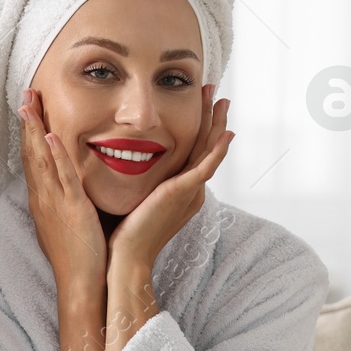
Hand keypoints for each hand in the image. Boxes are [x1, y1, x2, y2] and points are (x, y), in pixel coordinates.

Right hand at [19, 89, 106, 305]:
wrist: (80, 284)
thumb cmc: (77, 257)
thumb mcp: (65, 224)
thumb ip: (64, 203)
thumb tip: (66, 189)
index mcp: (42, 201)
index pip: (32, 160)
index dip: (28, 133)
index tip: (28, 109)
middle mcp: (43, 198)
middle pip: (31, 153)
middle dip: (28, 122)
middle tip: (25, 94)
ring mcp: (55, 203)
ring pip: (41, 160)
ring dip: (34, 130)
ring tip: (30, 104)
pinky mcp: (72, 209)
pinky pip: (62, 177)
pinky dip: (56, 155)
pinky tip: (50, 137)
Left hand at [108, 84, 232, 273]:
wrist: (126, 258)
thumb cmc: (124, 234)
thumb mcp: (136, 199)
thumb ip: (140, 183)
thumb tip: (125, 165)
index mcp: (180, 191)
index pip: (193, 152)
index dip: (198, 128)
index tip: (198, 104)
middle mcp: (190, 191)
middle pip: (205, 146)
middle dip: (211, 118)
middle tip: (216, 93)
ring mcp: (190, 192)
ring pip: (209, 151)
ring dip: (216, 124)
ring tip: (220, 99)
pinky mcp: (183, 194)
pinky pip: (206, 166)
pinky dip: (217, 150)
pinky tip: (226, 133)